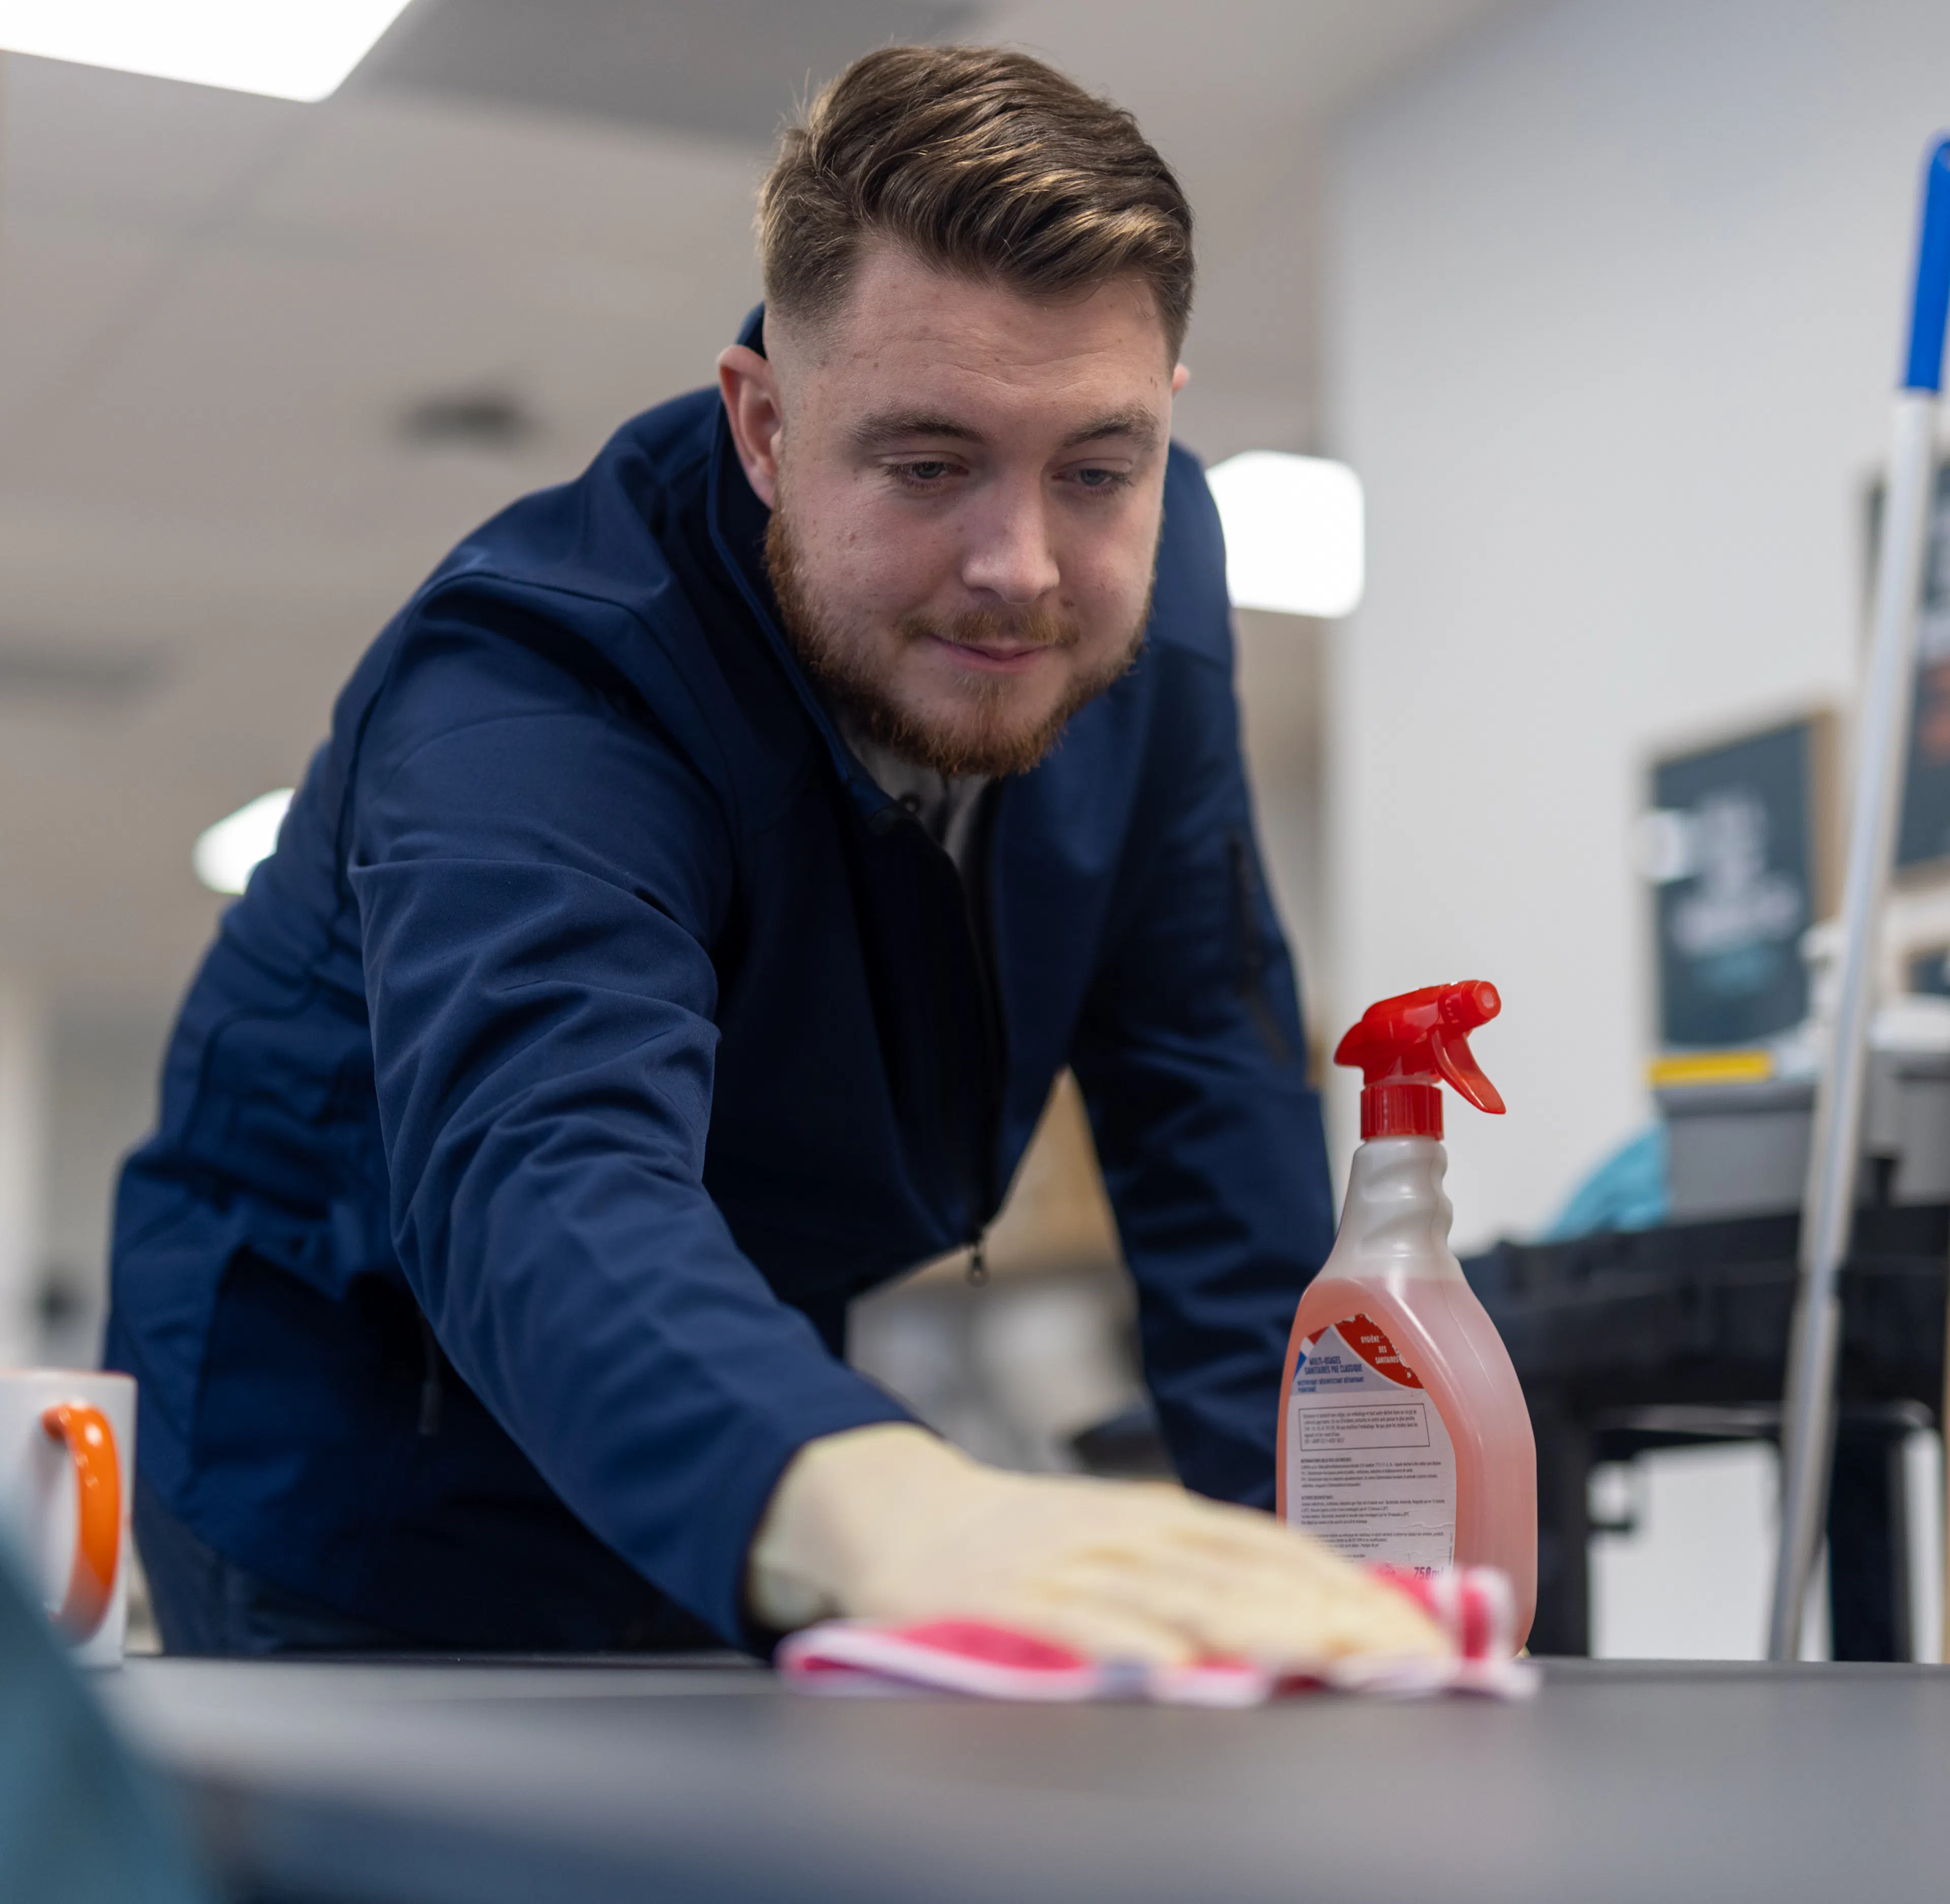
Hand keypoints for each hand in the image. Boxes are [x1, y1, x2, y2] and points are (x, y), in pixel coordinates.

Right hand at [747, 1423, 1446, 1665]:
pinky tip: (1171, 1668)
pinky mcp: (1004, 1600)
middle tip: (1406, 1660)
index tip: (1429, 1636)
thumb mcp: (1125, 1542)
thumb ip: (1210, 1576)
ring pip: (1175, 1596)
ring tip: (1323, 1660)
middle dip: (1331, 1617)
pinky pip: (1072, 1625)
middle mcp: (1128, 1535)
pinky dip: (1124, 1642)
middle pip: (1246, 1576)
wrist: (896, 1513)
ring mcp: (1067, 1565)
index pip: (1279, 1550)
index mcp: (1162, 1519)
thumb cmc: (1027, 1542)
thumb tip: (1327, 1615)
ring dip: (1255, 1628)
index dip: (1355, 1591)